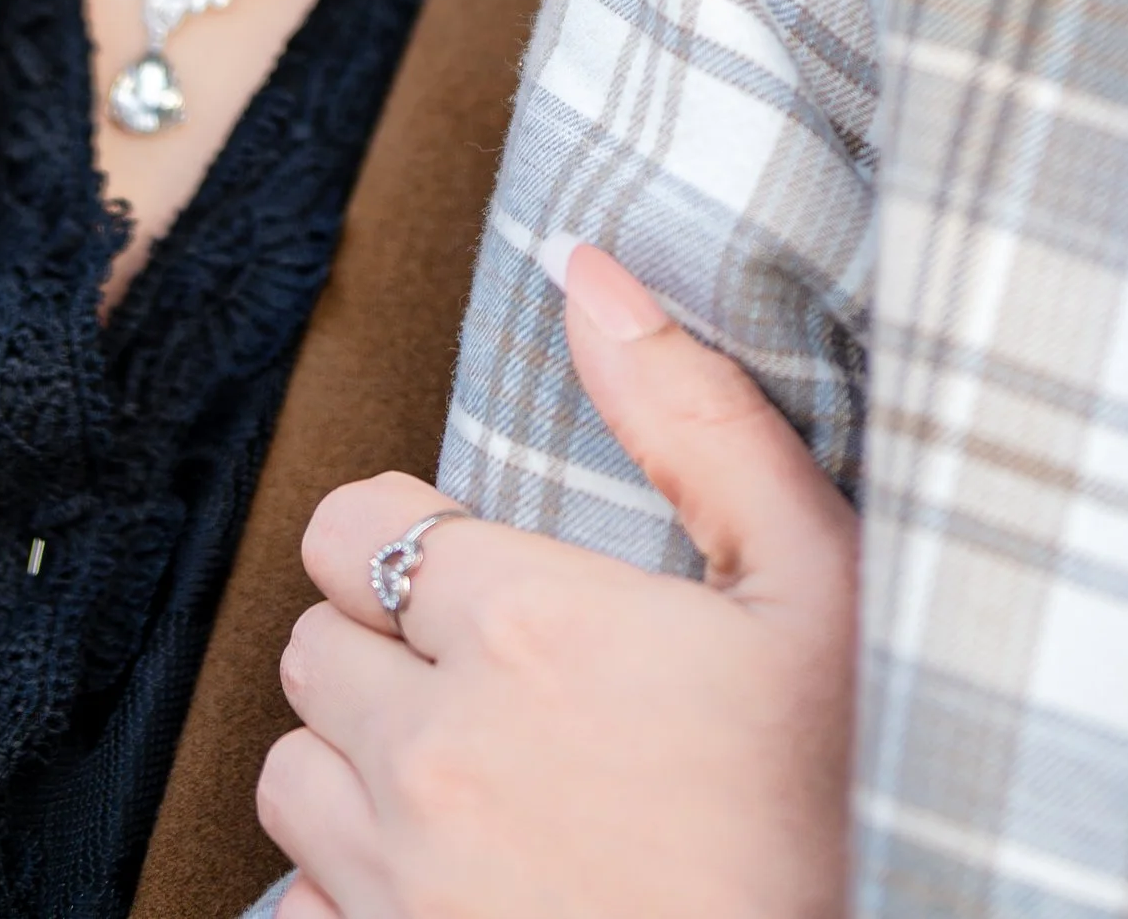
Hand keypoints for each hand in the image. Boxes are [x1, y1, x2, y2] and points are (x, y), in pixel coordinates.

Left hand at [258, 245, 857, 918]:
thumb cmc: (838, 799)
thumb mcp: (813, 581)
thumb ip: (695, 415)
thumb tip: (588, 271)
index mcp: (527, 625)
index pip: (352, 525)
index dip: (411, 540)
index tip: (476, 575)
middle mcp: (436, 749)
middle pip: (311, 643)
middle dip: (384, 643)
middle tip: (486, 674)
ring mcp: (400, 879)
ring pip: (289, 772)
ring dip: (356, 761)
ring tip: (465, 769)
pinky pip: (296, 901)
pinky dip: (352, 886)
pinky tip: (449, 875)